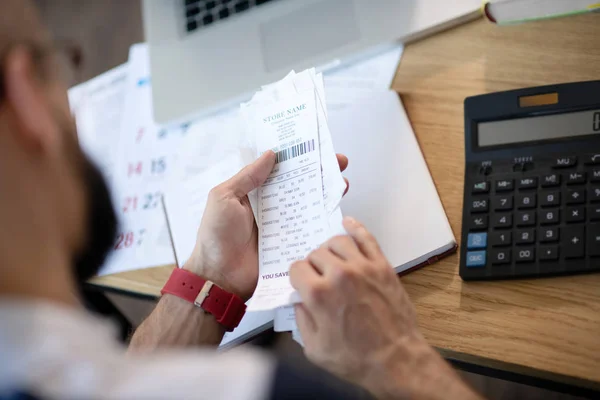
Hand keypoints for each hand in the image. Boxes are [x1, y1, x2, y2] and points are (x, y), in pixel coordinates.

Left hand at [185, 152, 349, 300]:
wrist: (220, 277)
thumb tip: (270, 154)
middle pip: (300, 186)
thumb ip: (247, 177)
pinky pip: (310, 231)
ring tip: (343, 184)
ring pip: (309, 207)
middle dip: (320, 173)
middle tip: (339, 163)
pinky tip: (337, 213)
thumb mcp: (224, 198)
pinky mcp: (292, 245)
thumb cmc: (216, 236)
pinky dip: (324, 223)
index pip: (281, 171)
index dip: (298, 158)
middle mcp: (273, 208)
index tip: (317, 147)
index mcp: (255, 194)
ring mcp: (284, 227)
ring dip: (326, 195)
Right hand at [290, 218, 475, 398]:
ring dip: (330, 248)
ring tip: (331, 259)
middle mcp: (339, 274)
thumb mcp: (314, 348)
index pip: (297, 268)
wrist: (396, 359)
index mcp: (318, 294)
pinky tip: (348, 223)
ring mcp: (362, 267)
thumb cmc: (356, 359)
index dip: (298, 277)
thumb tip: (300, 300)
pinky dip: (355, 227)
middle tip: (319, 278)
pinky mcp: (382, 266)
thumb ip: (301, 320)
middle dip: (313, 266)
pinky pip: (366, 238)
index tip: (302, 285)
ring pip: (337, 241)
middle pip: (316, 254)